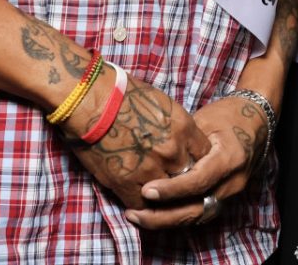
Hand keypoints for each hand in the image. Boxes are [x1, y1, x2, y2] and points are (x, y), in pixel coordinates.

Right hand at [66, 73, 210, 210]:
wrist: (92, 101)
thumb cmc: (124, 94)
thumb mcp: (163, 104)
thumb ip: (176, 127)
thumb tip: (180, 141)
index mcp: (184, 128)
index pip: (204, 154)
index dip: (195, 160)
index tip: (187, 161)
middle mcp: (172, 151)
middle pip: (187, 176)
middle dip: (179, 176)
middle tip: (169, 176)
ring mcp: (150, 169)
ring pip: (166, 194)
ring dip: (160, 193)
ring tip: (154, 190)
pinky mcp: (126, 182)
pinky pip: (140, 202)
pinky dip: (139, 202)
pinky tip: (135, 195)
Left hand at [124, 93, 270, 230]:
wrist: (257, 122)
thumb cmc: (228, 115)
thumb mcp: (204, 121)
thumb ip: (182, 144)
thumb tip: (151, 157)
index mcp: (231, 158)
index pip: (198, 181)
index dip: (171, 190)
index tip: (145, 191)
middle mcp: (233, 182)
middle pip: (196, 209)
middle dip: (163, 215)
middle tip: (134, 213)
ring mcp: (231, 193)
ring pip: (196, 216)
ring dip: (166, 221)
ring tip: (137, 216)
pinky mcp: (224, 197)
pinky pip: (199, 212)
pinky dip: (176, 216)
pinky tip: (154, 214)